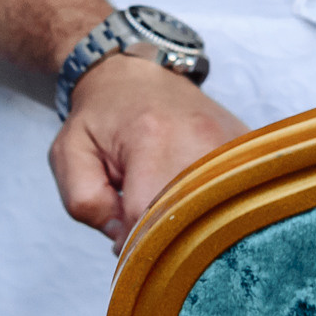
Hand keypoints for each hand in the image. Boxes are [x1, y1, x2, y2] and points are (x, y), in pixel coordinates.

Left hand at [49, 52, 244, 247]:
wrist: (136, 73)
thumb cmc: (101, 116)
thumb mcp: (69, 154)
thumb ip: (85, 202)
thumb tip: (123, 239)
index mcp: (151, 137)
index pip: (147, 218)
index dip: (130, 241)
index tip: (121, 237)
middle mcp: (201, 137)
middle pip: (189, 219)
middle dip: (164, 236)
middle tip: (143, 222)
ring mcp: (231, 142)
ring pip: (218, 213)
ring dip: (191, 223)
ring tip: (166, 205)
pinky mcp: (247, 148)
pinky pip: (238, 197)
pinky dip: (215, 209)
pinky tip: (193, 197)